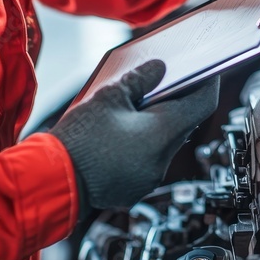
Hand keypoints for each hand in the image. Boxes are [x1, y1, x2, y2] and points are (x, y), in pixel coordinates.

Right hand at [51, 60, 218, 213]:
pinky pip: (146, 162)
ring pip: (164, 145)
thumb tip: (158, 69)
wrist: (51, 181)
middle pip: (183, 125)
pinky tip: (124, 131)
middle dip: (177, 103)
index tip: (208, 69)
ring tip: (139, 105)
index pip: (202, 105)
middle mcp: (161, 161)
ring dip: (156, 125)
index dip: (208, 83)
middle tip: (167, 82)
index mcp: (162, 134)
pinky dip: (141, 145)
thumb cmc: (78, 139)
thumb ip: (139, 79)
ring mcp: (148, 178)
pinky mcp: (132, 189)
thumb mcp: (108, 96)